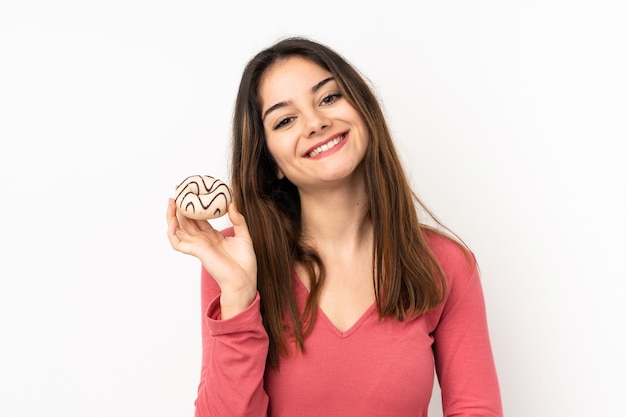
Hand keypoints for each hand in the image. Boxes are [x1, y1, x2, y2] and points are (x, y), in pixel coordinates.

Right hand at [166, 198, 257, 316]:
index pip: (198, 218)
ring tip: (171, 201)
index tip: (191, 192)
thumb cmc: (244, 262)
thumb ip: (238, 219)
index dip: (193, 206)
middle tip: (178, 190)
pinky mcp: (196, 251)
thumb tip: (231, 203)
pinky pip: (177, 241)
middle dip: (180, 206)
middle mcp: (202, 240)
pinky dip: (172, 231)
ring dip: (172, 216)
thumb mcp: (244, 235)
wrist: (244, 279)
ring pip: (178, 229)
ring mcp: (197, 245)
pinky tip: (173, 220)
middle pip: (186, 220)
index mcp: (212, 236)